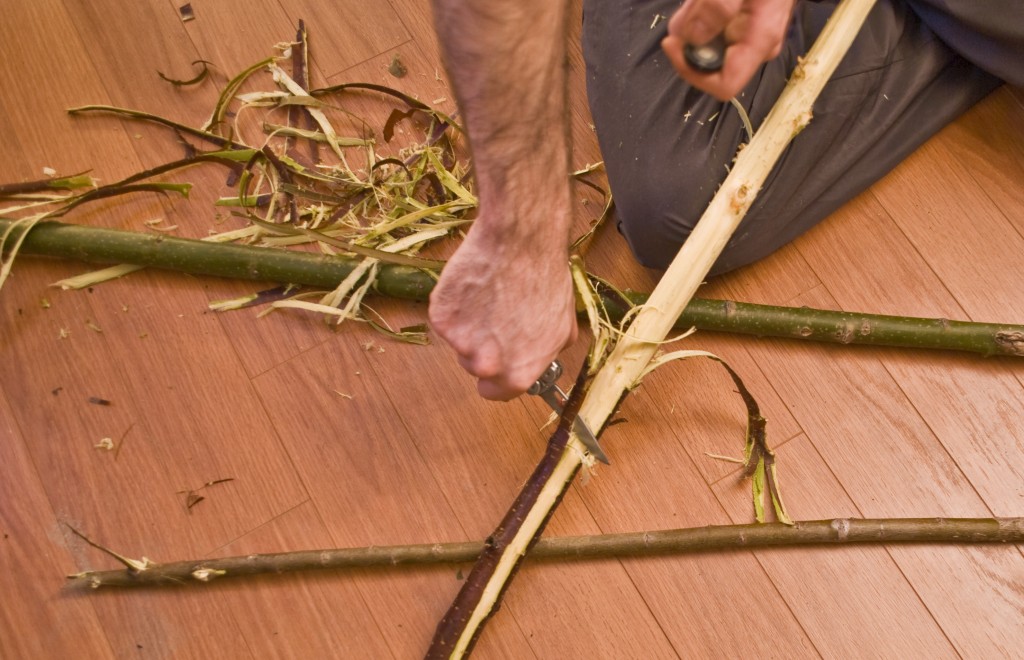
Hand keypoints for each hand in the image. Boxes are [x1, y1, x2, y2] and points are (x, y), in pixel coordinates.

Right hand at [428, 219, 577, 400]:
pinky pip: (445, 318)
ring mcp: (459, 341)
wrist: (520, 241)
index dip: (498, 377)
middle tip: (496, 317)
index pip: (498, 393)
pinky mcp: (440, 317)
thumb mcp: (563, 327)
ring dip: (468, 326)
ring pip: (458, 342)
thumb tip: (537, 359)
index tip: (497, 365)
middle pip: (475, 367)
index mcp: (518, 374)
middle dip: (483, 347)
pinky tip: (474, 286)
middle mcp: (486, 364)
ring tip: (488, 296)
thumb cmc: (545, 279)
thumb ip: (544, 354)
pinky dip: (455, 305)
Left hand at [661, 0, 795, 99]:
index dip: (692, 72)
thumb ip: (719, 6)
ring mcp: (747, 41)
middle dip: (688, 40)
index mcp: (760, 42)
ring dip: (691, 24)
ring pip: (705, 48)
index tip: (671, 44)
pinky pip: (710, 33)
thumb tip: (693, 39)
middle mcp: (754, 49)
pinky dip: (697, 16)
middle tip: (690, 5)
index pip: (725, 85)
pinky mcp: (739, 31)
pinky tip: (703, 0)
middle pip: (708, 66)